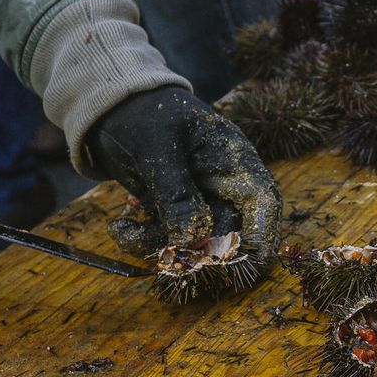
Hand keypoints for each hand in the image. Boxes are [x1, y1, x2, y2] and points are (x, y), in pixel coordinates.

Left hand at [87, 86, 280, 258]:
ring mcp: (200, 205)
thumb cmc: (144, 115)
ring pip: (195, 247)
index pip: (263, 204)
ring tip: (123, 230)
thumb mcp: (157, 148)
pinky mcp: (174, 216)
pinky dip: (143, 243)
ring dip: (160, 248)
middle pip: (229, 236)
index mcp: (234, 162)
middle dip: (196, 253)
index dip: (260, 239)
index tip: (242, 267)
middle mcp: (224, 188)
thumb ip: (176, 192)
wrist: (113, 109)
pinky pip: (168, 243)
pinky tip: (120, 227)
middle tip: (163, 255)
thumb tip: (192, 238)